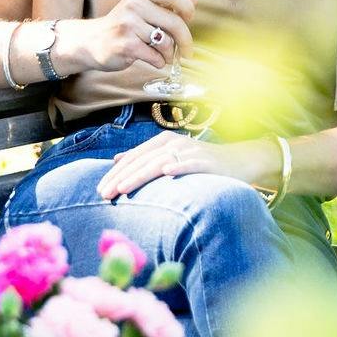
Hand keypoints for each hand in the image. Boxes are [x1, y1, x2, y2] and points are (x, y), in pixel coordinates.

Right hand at [67, 0, 192, 80]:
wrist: (92, 41)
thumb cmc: (124, 25)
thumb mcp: (145, 7)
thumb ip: (170, 2)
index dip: (188, 9)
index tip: (189, 19)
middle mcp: (134, 4)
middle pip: (175, 22)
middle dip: (185, 40)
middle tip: (187, 51)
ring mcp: (129, 25)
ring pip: (166, 42)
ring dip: (170, 53)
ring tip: (164, 54)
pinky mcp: (126, 45)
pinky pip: (156, 57)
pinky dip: (159, 61)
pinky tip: (153, 59)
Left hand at [99, 128, 228, 196]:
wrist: (237, 161)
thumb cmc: (199, 163)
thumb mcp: (170, 157)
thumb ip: (144, 158)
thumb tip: (117, 160)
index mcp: (162, 142)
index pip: (133, 157)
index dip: (115, 173)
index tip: (99, 190)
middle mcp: (173, 143)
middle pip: (142, 161)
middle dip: (121, 177)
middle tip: (104, 194)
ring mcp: (190, 151)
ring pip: (160, 162)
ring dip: (140, 175)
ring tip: (123, 188)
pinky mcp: (207, 161)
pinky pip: (190, 164)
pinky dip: (179, 167)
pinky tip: (167, 173)